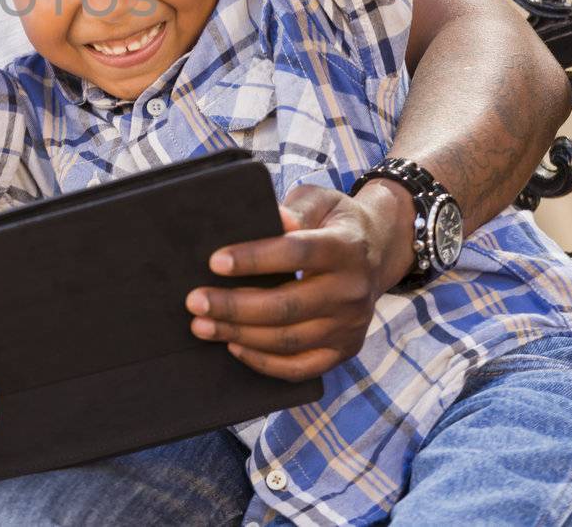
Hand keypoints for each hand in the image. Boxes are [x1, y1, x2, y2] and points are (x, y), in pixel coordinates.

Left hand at [184, 183, 414, 380]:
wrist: (376, 252)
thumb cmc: (332, 222)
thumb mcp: (319, 202)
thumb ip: (296, 210)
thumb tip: (274, 219)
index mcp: (344, 248)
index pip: (296, 254)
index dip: (254, 259)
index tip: (215, 262)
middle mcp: (352, 290)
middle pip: (287, 306)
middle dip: (234, 306)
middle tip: (194, 301)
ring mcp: (350, 325)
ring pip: (288, 340)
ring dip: (240, 335)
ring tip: (202, 325)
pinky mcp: (344, 349)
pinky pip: (300, 367)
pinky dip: (264, 362)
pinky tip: (234, 347)